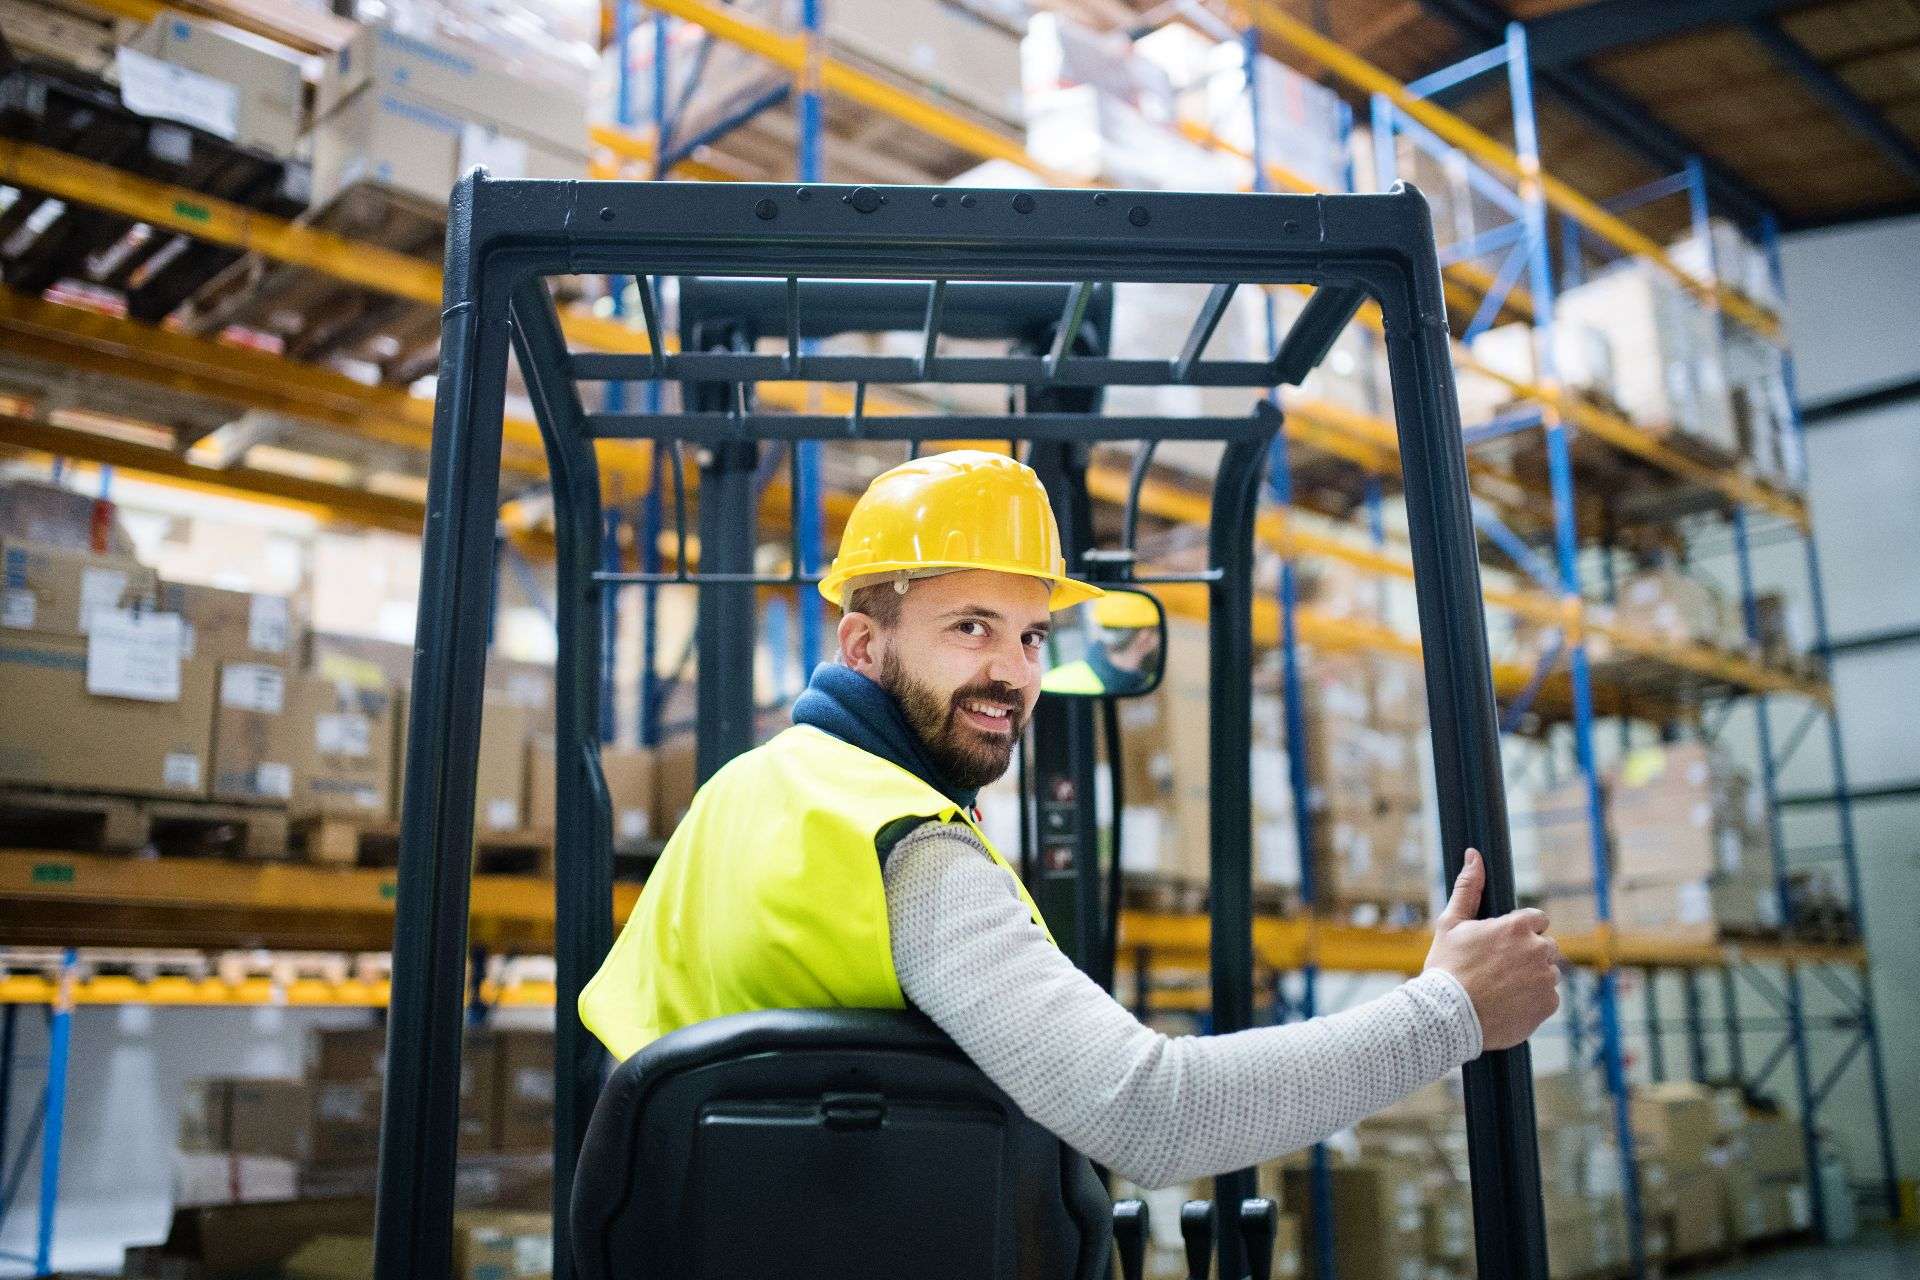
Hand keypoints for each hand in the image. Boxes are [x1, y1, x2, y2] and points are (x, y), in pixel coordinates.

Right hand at [1423, 848, 1561, 1051]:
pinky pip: (1548, 998)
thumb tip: (1473, 856)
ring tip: (1502, 989)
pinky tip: (1510, 1005)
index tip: (1504, 944)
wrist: (1447, 1016)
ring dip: (1532, 978)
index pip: (1537, 919)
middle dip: (1529, 954)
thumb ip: (1468, 888)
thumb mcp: (1451, 924)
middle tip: (1500, 969)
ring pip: (1548, 973)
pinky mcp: (1549, 1005)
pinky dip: (1534, 1002)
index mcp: (1518, 926)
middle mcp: (1538, 950)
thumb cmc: (1446, 969)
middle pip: (1546, 946)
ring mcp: (1546, 979)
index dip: (1521, 931)